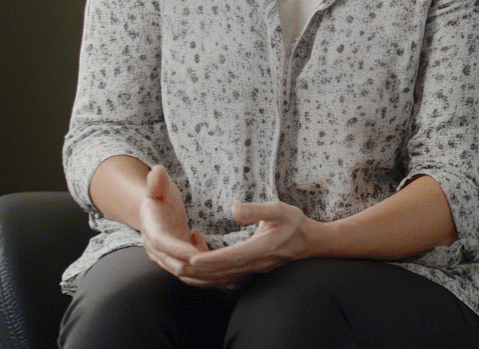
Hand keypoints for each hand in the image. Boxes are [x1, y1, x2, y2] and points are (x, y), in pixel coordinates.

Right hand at [137, 164, 212, 282]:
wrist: (153, 213)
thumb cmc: (158, 198)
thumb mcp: (157, 188)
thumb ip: (157, 182)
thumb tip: (157, 170)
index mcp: (151, 231)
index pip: (162, 244)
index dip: (179, 248)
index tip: (196, 251)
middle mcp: (156, 250)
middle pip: (174, 266)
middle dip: (197, 266)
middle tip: (222, 262)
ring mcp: (167, 259)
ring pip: (187, 275)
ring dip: (207, 273)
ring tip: (225, 260)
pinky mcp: (179, 264)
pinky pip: (194, 275)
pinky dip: (209, 273)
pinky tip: (217, 254)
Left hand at [180, 200, 314, 286]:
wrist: (312, 242)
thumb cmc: (295, 223)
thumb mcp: (280, 210)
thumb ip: (257, 210)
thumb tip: (234, 210)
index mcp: (262, 248)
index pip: (232, 256)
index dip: (211, 258)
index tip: (191, 258)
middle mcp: (257, 263)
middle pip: (224, 271)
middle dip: (199, 271)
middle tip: (174, 266)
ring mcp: (254, 269)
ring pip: (224, 277)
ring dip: (202, 276)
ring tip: (179, 270)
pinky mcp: (252, 269)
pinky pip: (228, 277)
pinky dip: (211, 276)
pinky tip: (196, 269)